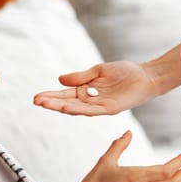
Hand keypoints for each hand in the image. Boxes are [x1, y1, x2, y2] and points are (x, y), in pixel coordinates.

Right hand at [33, 61, 157, 115]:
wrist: (144, 76)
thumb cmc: (124, 73)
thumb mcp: (98, 71)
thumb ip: (80, 77)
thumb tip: (60, 79)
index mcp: (86, 91)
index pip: (65, 95)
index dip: (51, 96)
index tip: (36, 97)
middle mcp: (90, 101)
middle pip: (67, 103)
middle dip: (51, 103)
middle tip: (36, 102)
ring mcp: (99, 106)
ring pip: (76, 109)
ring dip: (60, 107)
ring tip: (46, 105)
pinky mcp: (110, 108)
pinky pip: (91, 110)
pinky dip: (78, 109)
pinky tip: (66, 107)